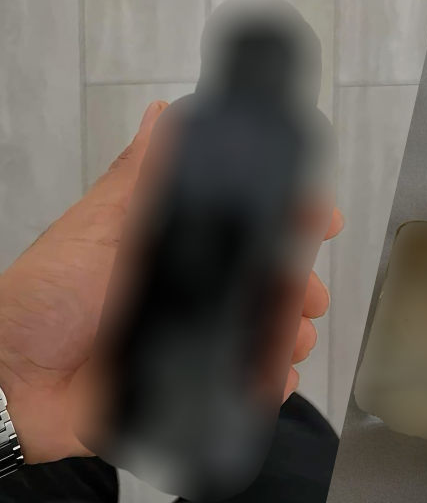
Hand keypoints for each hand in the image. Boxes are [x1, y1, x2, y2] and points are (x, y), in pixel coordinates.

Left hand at [0, 100, 342, 465]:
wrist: (13, 379)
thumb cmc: (47, 298)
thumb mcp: (98, 228)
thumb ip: (139, 177)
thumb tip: (165, 115)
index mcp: (181, 248)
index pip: (251, 228)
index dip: (293, 219)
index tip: (320, 218)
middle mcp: (195, 292)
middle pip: (272, 284)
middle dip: (301, 286)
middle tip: (304, 295)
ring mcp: (198, 339)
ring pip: (269, 335)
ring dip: (291, 336)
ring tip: (287, 341)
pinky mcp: (195, 385)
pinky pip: (248, 387)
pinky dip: (271, 384)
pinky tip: (274, 378)